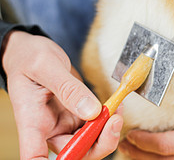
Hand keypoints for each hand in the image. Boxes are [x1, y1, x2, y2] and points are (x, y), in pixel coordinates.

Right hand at [2, 31, 122, 158]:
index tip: (70, 157)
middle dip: (98, 144)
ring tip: (118, 111)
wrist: (32, 51)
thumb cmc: (29, 58)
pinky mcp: (77, 116)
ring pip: (89, 143)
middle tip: (114, 122)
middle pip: (74, 153)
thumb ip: (68, 89)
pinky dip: (109, 119)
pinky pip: (96, 126)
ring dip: (108, 132)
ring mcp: (64, 124)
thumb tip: (92, 112)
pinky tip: (116, 106)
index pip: (34, 157)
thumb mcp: (46, 66)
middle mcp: (48, 130)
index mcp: (31, 122)